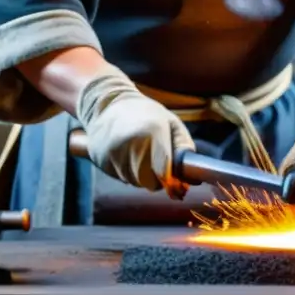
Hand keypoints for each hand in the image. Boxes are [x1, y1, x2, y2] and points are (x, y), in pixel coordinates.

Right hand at [76, 73, 195, 197]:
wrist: (107, 106)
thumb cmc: (145, 114)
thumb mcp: (171, 123)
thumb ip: (184, 148)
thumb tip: (193, 178)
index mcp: (153, 131)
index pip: (164, 171)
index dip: (173, 183)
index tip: (179, 188)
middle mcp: (132, 144)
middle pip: (150, 182)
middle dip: (158, 179)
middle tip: (158, 163)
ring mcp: (114, 154)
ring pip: (135, 182)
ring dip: (142, 176)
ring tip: (140, 153)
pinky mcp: (101, 161)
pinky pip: (121, 178)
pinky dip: (127, 172)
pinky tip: (126, 154)